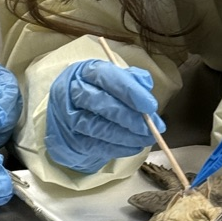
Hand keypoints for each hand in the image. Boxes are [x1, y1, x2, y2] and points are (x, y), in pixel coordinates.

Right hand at [45, 60, 162, 173]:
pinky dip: (118, 148)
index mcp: (86, 72)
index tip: (150, 105)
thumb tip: (146, 85)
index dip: (130, 91)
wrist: (71, 114)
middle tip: (151, 127)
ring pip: (98, 127)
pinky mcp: (72, 139)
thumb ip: (131, 80)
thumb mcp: (114, 80)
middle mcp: (73, 92)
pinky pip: (95, 146)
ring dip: (126, 136)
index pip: (106, 76)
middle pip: (100, 103)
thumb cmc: (99, 93)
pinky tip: (134, 146)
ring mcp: (69, 117)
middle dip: (129, 117)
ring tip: (146, 138)